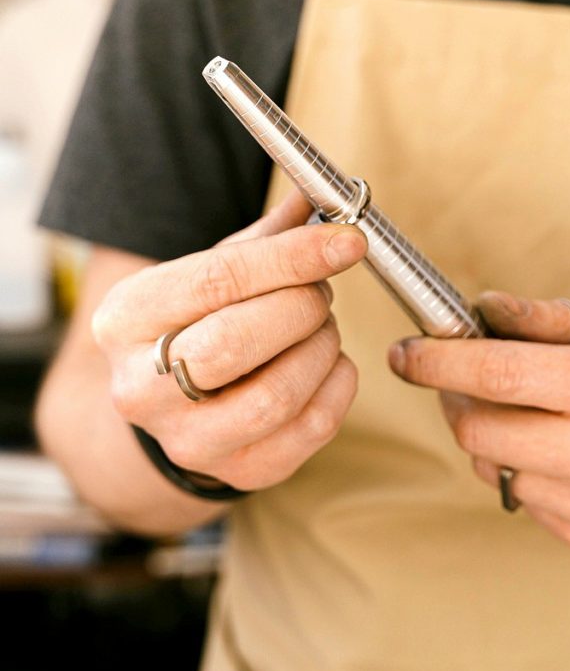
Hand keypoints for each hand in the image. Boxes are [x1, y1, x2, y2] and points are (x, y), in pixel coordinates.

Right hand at [92, 193, 366, 491]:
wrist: (170, 406)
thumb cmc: (194, 325)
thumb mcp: (208, 272)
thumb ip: (264, 239)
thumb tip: (324, 199)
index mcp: (123, 320)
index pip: (214, 281)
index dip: (291, 258)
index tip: (345, 241)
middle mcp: (140, 388)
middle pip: (237, 342)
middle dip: (301, 306)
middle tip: (320, 291)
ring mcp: (187, 441)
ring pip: (277, 394)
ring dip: (322, 347)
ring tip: (321, 326)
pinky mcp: (238, 472)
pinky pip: (311, 430)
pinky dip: (339, 386)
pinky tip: (330, 363)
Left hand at [388, 293, 569, 553]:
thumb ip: (552, 318)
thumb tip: (482, 310)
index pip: (499, 373)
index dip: (438, 361)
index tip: (406, 352)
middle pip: (477, 430)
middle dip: (454, 398)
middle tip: (462, 376)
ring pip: (491, 467)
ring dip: (488, 434)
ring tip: (525, 410)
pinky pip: (520, 497)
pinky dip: (520, 467)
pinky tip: (556, 447)